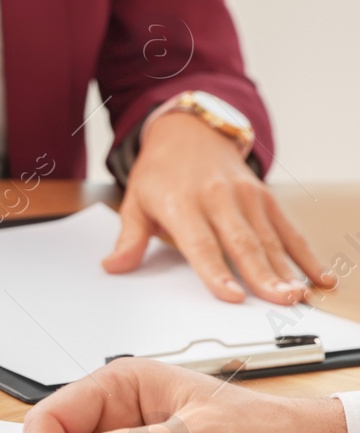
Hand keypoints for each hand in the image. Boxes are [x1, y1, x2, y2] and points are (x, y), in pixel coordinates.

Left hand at [104, 111, 332, 304]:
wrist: (188, 132)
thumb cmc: (161, 172)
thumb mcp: (135, 201)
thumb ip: (128, 238)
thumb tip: (113, 267)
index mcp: (182, 203)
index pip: (201, 244)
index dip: (216, 272)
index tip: (231, 297)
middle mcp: (217, 199)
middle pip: (242, 243)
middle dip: (263, 275)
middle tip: (281, 300)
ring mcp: (245, 196)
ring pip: (269, 238)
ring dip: (287, 269)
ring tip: (298, 295)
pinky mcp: (264, 196)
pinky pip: (287, 229)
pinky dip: (305, 253)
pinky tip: (318, 275)